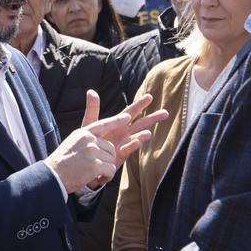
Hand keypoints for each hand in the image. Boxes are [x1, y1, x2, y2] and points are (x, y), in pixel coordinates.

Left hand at [44, 91, 167, 191]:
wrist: (85, 159)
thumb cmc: (89, 140)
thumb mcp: (90, 123)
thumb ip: (92, 108)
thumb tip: (91, 91)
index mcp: (117, 124)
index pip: (130, 112)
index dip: (139, 104)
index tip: (150, 97)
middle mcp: (123, 133)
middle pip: (140, 124)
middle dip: (151, 118)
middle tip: (165, 113)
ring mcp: (123, 144)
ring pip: (137, 137)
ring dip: (143, 135)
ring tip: (149, 133)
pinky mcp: (119, 156)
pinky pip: (127, 150)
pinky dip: (132, 146)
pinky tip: (137, 142)